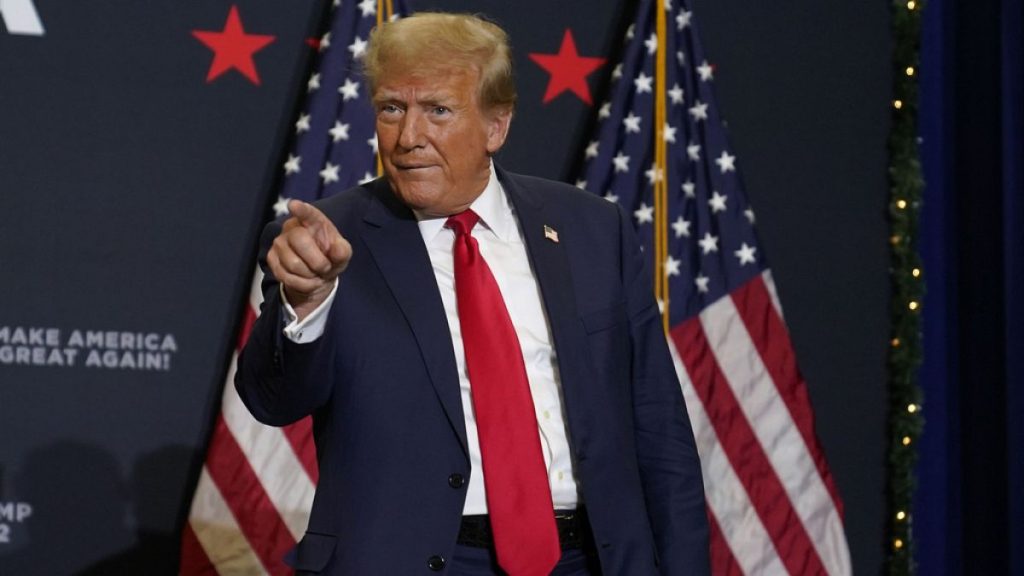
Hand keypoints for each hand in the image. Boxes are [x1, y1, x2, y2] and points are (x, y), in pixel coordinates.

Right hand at [267, 200, 351, 319]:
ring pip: (293, 263)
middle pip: (300, 240)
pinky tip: (307, 280)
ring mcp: (279, 243)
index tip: (294, 205)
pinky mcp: (271, 258)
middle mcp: (292, 228)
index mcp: (313, 221)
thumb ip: (342, 251)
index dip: (301, 209)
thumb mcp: (342, 254)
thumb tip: (338, 249)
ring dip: (310, 275)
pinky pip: (286, 276)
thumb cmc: (330, 257)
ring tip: (315, 273)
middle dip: (318, 261)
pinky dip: (302, 284)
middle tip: (325, 267)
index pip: (307, 213)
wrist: (317, 275)